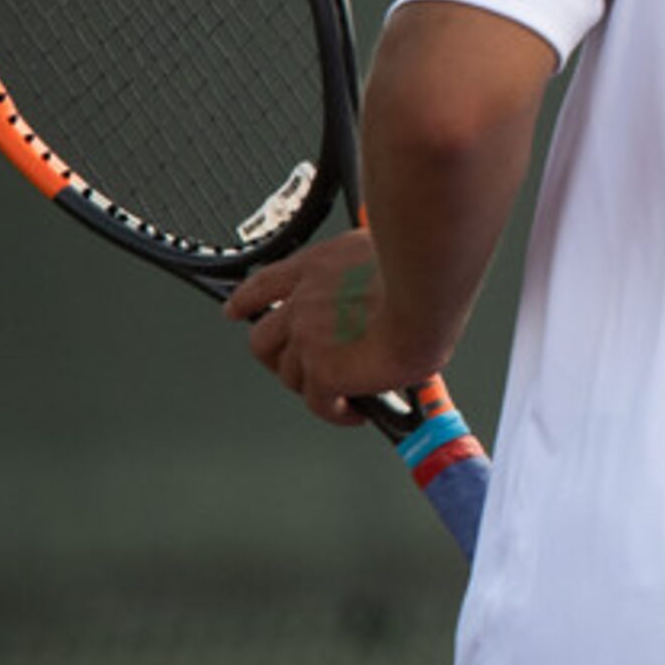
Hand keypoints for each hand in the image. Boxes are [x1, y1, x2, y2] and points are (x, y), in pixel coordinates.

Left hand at [223, 234, 433, 426]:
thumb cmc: (426, 267)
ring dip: (312, 387)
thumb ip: (372, 271)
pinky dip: (336, 412)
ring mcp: (308, 336)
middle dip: (275, 358)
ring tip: (340, 395)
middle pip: (263, 337)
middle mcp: (305, 299)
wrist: (428, 290)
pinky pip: (318, 402)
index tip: (236, 311)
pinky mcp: (323, 369)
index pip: (265, 284)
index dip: (246, 301)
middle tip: (298, 368)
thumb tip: (390, 289)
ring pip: (289, 374)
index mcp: (319, 264)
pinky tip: (354, 412)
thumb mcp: (389, 252)